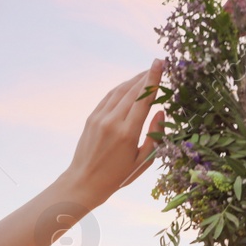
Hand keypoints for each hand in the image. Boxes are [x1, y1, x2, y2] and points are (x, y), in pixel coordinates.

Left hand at [59, 59, 165, 206]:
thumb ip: (155, 136)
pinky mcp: (92, 118)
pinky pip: (109, 97)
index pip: (143, 100)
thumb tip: (160, 112)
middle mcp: (112, 121)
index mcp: (127, 133)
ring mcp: (100, 118)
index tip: (160, 63)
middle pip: (132, 91)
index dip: (153, 80)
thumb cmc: (118, 176)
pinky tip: (130, 86)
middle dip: (146, 76)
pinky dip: (122, 88)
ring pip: (119, 91)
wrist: (84, 181)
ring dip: (134, 80)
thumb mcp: (143, 161)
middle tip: (158, 64)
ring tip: (146, 73)